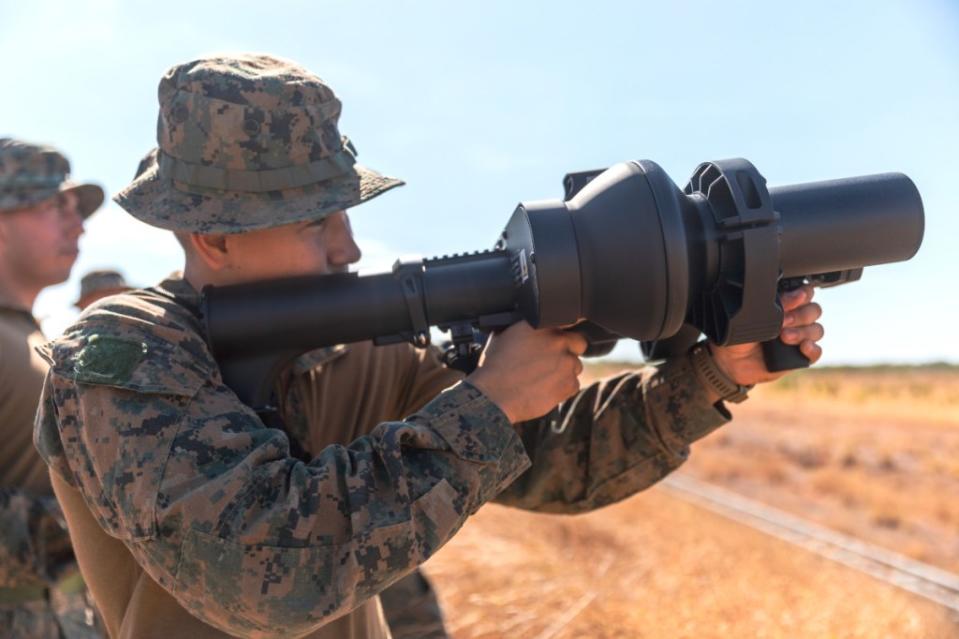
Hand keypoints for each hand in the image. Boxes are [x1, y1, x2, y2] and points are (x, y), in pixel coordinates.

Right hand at [467, 321, 586, 422]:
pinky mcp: (568, 384)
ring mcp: (566, 363)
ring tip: (545, 377)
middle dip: (569, 350)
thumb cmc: (495, 367)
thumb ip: (525, 328)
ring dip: (565, 370)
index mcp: (542, 325)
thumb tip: (531, 327)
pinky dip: (563, 388)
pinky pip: (573, 385)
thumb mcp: (504, 334)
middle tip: (553, 360)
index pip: (567, 321)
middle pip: (579, 343)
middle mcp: (558, 341)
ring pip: (576, 366)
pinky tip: (546, 389)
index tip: (556, 341)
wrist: (493, 394)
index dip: (561, 333)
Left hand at [709, 285, 823, 385]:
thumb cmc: (739, 336)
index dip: (803, 294)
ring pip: (816, 330)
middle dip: (800, 314)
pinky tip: (802, 347)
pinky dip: (812, 349)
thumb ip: (772, 306)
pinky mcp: (800, 357)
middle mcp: (796, 319)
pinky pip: (816, 352)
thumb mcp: (751, 318)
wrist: (731, 362)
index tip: (794, 298)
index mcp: (785, 305)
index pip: (806, 293)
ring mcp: (799, 338)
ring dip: (803, 332)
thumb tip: (794, 296)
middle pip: (814, 310)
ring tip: (784, 337)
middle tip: (784, 321)